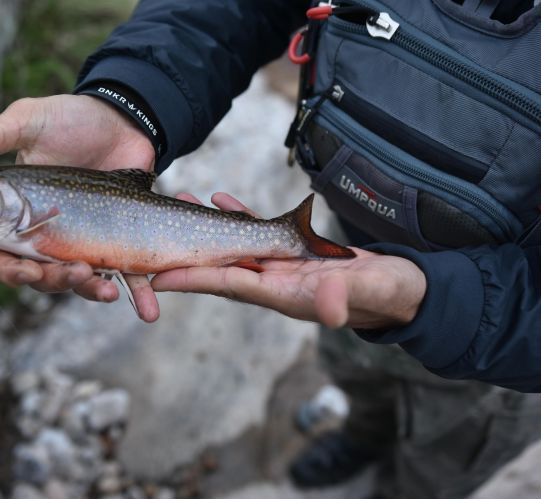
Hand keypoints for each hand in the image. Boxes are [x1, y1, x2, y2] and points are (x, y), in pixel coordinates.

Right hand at [0, 95, 159, 320]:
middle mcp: (48, 234)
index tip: (29, 272)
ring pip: (80, 281)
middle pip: (42, 276)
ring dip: (90, 292)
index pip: (3, 254)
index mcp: (18, 214)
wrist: (125, 118)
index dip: (11, 271)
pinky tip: (148, 309)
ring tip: (108, 291)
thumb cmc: (70, 119)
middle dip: (55, 283)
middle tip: (75, 273)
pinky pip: (127, 274)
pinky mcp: (120, 241)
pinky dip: (138, 294)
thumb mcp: (27, 123)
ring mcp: (84, 241)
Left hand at [150, 192, 426, 329]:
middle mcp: (271, 282)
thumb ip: (345, 299)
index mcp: (281, 295)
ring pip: (230, 245)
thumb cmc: (385, 294)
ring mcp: (277, 265)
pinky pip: (255, 231)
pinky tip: (219, 198)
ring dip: (202, 226)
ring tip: (178, 201)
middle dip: (183, 251)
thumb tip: (327, 305)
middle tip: (149, 233)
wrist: (398, 288)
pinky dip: (236, 215)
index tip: (156, 277)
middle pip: (217, 265)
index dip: (192, 280)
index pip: (228, 284)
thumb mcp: (368, 294)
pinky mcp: (289, 250)